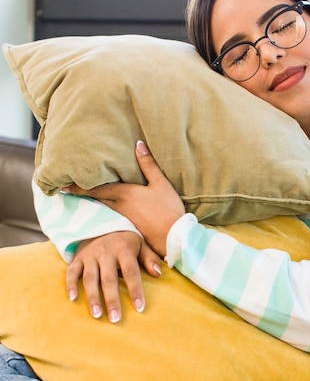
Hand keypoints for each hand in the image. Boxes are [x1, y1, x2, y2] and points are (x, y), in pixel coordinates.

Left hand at [64, 141, 185, 257]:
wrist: (174, 237)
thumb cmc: (169, 209)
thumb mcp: (161, 183)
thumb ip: (148, 164)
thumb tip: (138, 144)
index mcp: (125, 194)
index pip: (98, 188)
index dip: (80, 186)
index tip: (64, 186)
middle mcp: (120, 207)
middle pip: (97, 199)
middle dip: (81, 195)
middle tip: (66, 191)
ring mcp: (123, 220)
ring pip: (103, 209)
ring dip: (91, 204)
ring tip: (80, 201)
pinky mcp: (129, 229)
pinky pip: (112, 219)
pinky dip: (103, 215)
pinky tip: (102, 215)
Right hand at [67, 231, 161, 322]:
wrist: (102, 224)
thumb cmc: (125, 241)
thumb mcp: (141, 245)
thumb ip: (150, 259)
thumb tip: (159, 273)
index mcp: (123, 249)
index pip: (130, 271)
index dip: (135, 289)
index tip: (139, 307)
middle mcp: (105, 252)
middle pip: (108, 278)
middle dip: (112, 299)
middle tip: (115, 319)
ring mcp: (90, 255)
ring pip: (90, 278)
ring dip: (92, 297)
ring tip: (97, 315)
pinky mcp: (78, 258)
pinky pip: (71, 272)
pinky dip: (71, 285)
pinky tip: (73, 299)